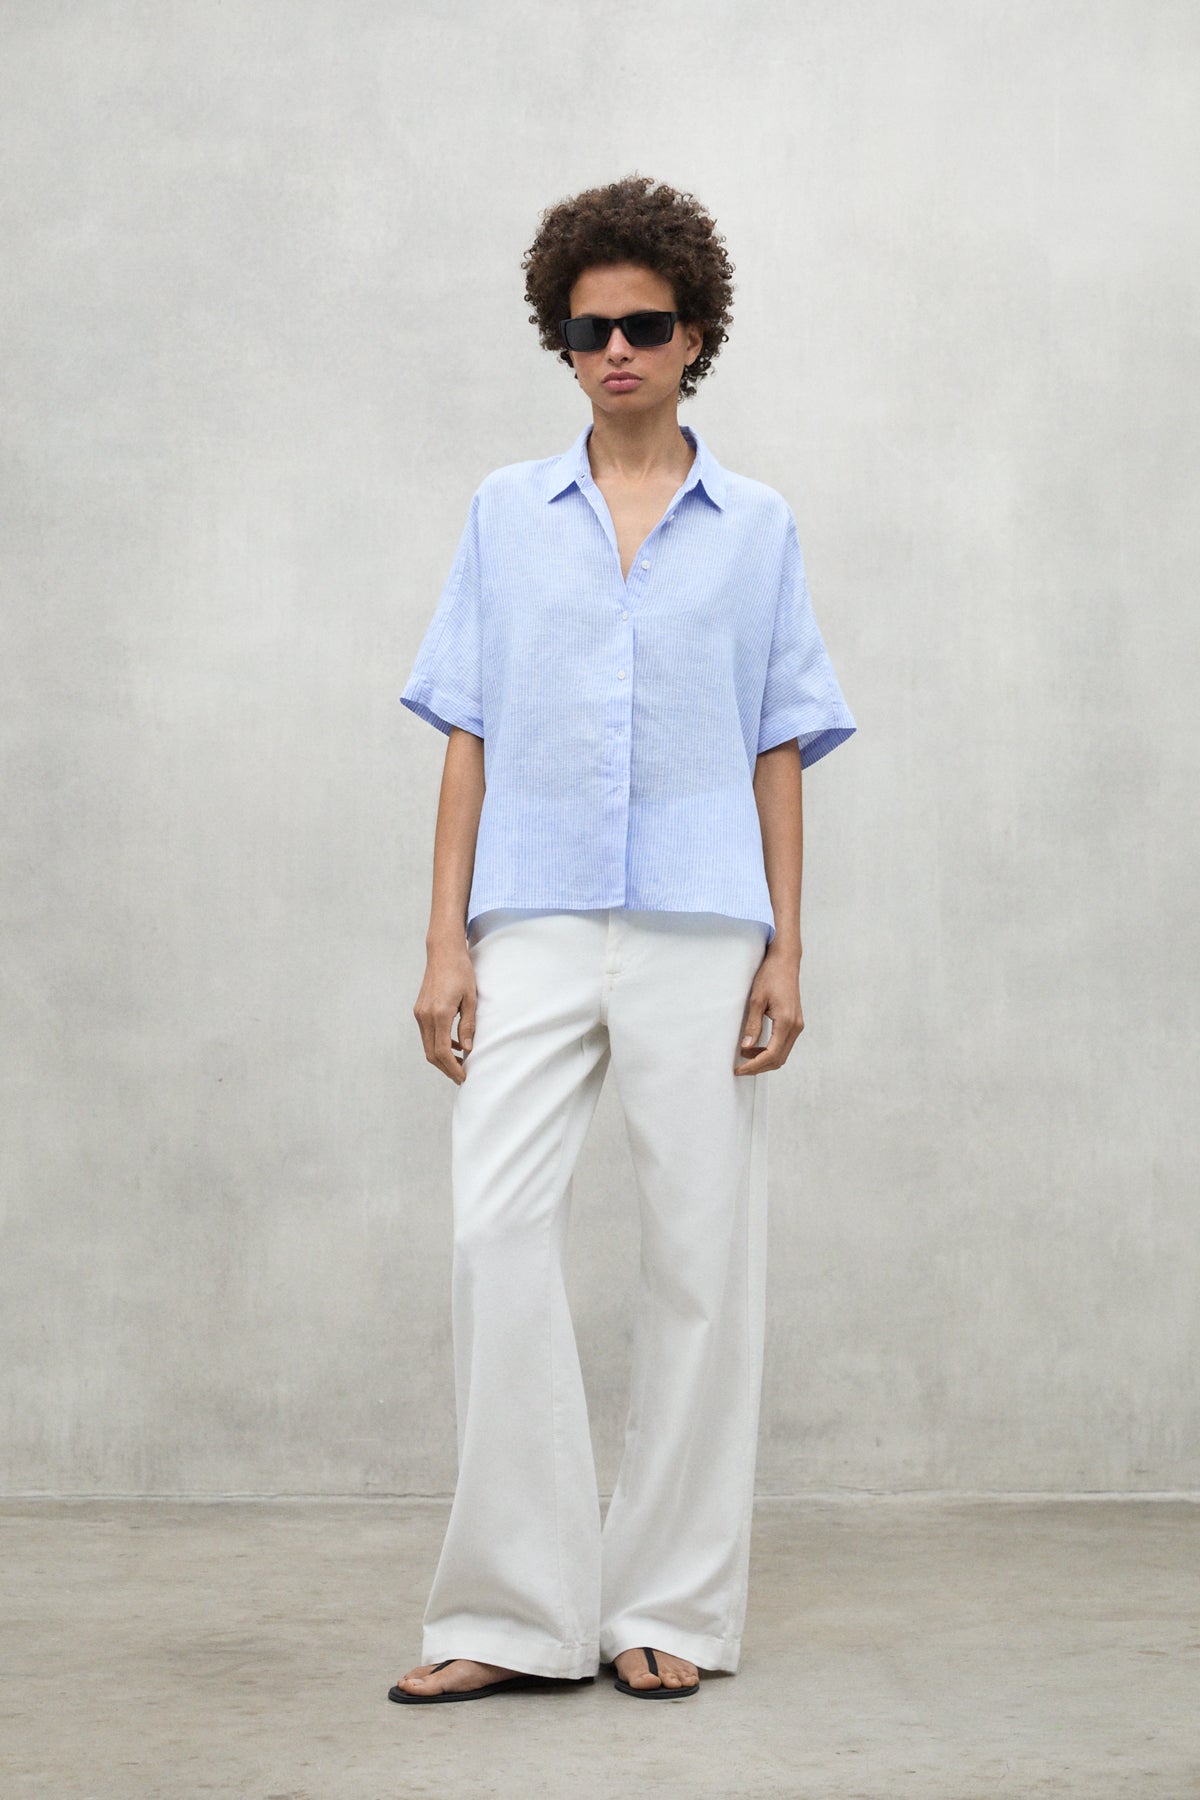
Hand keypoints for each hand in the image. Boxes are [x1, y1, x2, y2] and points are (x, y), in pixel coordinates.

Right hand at [413, 940, 475, 1083]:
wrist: (443, 953)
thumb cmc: (461, 972)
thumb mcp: (471, 999)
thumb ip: (468, 1025)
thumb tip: (466, 1050)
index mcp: (439, 1013)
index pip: (442, 1051)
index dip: (452, 1067)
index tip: (463, 1077)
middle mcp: (425, 1015)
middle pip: (431, 1053)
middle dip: (446, 1068)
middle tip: (461, 1077)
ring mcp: (419, 1013)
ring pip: (427, 1045)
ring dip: (441, 1058)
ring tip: (459, 1064)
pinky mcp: (419, 1010)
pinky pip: (427, 1034)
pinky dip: (438, 1045)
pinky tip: (453, 1046)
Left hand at [733, 944, 803, 1074]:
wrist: (785, 962)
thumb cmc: (770, 976)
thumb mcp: (756, 1000)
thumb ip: (753, 1025)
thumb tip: (746, 1047)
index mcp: (787, 1022)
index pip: (771, 1054)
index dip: (754, 1066)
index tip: (739, 1070)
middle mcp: (796, 1027)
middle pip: (778, 1059)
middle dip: (759, 1067)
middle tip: (739, 1068)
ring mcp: (798, 1026)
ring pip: (782, 1054)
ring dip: (764, 1060)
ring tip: (744, 1057)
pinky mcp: (795, 1023)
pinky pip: (783, 1045)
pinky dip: (770, 1051)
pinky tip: (755, 1047)